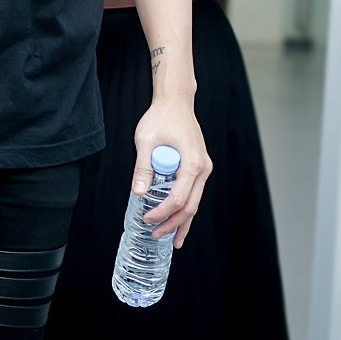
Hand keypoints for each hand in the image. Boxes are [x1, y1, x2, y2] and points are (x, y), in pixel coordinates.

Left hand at [131, 94, 210, 248]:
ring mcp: (204, 167)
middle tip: (156, 234)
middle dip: (173, 224)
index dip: (162, 213)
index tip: (146, 219)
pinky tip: (179, 219)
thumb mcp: (146, 140)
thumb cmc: (162, 117)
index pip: (177, 199)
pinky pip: (194, 192)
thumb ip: (142, 167)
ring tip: (173, 238)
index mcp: (192, 163)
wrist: (176, 101)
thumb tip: (137, 193)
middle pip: (190, 206)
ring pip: (195, 202)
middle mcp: (202, 168)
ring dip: (183, 221)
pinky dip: (187, 207)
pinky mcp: (200, 165)